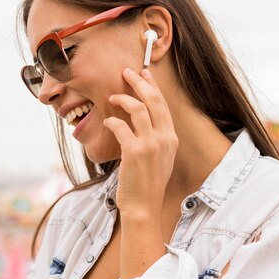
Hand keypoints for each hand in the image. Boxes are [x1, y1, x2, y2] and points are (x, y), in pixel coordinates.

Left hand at [103, 67, 177, 220]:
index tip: (144, 74)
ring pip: (138, 109)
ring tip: (112, 95)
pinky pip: (121, 127)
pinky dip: (112, 121)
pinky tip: (107, 121)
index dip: (152, 87)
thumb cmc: (146, 184)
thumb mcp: (158, 159)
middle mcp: (164, 138)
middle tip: (126, 72)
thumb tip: (139, 122)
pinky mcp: (134, 152)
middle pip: (153, 100)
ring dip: (123, 98)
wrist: (144, 207)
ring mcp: (151, 145)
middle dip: (139, 82)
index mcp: (171, 139)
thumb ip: (154, 140)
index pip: (163, 105)